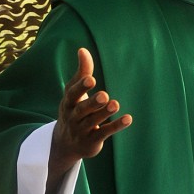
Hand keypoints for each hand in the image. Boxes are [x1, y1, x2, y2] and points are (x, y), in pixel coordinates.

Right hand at [47, 48, 131, 190]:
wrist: (65, 144)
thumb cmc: (73, 109)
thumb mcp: (74, 92)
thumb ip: (81, 72)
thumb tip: (82, 49)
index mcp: (68, 103)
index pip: (72, 94)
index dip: (81, 87)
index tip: (90, 79)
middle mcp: (73, 117)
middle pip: (82, 110)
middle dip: (93, 103)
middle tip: (104, 95)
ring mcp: (82, 130)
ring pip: (93, 122)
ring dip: (104, 113)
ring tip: (115, 104)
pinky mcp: (92, 141)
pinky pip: (104, 133)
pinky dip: (116, 126)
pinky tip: (128, 118)